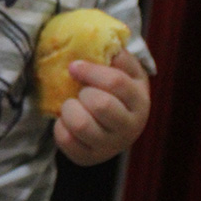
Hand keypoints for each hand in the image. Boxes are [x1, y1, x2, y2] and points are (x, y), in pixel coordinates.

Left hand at [53, 50, 149, 165]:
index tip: (74, 66)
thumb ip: (118, 56)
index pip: (115, 82)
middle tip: (81, 91)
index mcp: (139, 101)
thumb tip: (107, 43)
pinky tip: (67, 121)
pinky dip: (60, 126)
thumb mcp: (125, 71)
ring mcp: (110, 146)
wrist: (114, 126)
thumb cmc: (117, 91)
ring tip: (73, 105)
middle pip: (100, 104)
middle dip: (83, 92)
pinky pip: (66, 140)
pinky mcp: (89, 157)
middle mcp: (130, 127)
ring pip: (81, 124)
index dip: (90, 71)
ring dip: (70, 109)